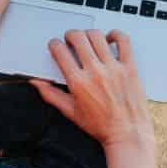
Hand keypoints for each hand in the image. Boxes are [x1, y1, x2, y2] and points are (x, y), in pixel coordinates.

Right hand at [30, 29, 153, 152]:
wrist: (127, 134)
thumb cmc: (101, 126)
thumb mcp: (71, 112)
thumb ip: (51, 95)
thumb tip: (37, 83)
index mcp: (78, 82)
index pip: (60, 51)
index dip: (54, 45)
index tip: (56, 46)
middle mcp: (95, 72)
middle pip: (78, 38)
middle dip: (70, 35)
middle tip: (70, 39)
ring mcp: (113, 68)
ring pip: (97, 36)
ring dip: (89, 33)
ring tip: (88, 39)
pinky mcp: (129, 68)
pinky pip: (123, 42)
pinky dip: (116, 35)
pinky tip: (110, 39)